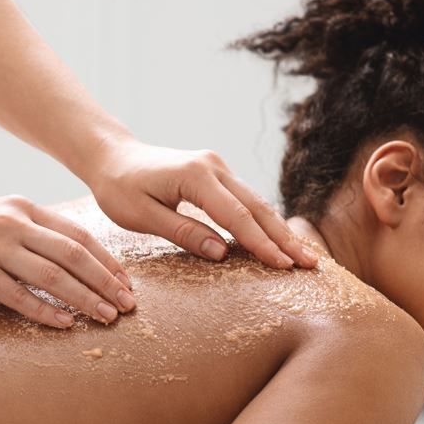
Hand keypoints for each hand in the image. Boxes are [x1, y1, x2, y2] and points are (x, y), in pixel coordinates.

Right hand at [0, 195, 135, 327]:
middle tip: (128, 304)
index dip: (107, 260)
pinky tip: (66, 325)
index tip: (127, 281)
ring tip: (106, 317)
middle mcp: (15, 223)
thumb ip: (31, 230)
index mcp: (25, 209)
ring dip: (85, 299)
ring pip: (54, 276)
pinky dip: (46, 312)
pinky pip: (20, 295)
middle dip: (106, 282)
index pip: (79, 235)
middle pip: (75, 255)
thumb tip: (70, 255)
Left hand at [85, 136, 317, 269]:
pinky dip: (265, 221)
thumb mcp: (142, 217)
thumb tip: (222, 253)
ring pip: (257, 203)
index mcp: (195, 176)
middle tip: (311, 264)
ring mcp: (218, 167)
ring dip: (281, 231)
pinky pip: (247, 200)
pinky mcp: (218, 173)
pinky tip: (281, 240)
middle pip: (257, 207)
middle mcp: (214, 166)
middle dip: (285, 238)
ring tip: (306, 256)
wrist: (112, 157)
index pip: (236, 216)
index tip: (283, 266)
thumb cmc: (119, 189)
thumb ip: (183, 233)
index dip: (261, 244)